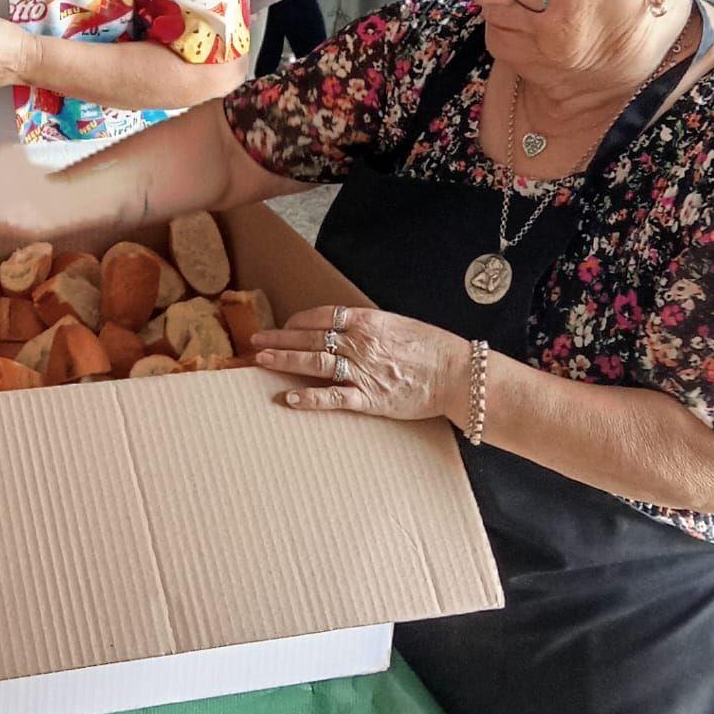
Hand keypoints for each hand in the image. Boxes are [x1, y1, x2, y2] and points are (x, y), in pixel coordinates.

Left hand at [252, 302, 467, 420]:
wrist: (458, 374)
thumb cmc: (433, 348)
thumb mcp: (399, 324)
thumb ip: (370, 325)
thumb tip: (346, 324)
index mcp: (367, 321)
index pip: (322, 315)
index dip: (298, 321)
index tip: (285, 326)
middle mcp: (359, 343)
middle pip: (309, 337)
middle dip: (279, 339)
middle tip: (256, 341)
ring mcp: (362, 371)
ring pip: (314, 363)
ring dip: (284, 361)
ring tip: (261, 360)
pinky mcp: (369, 398)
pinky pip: (333, 398)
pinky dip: (309, 398)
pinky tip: (289, 398)